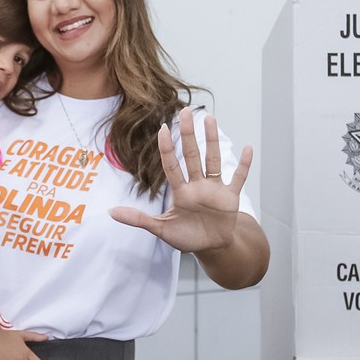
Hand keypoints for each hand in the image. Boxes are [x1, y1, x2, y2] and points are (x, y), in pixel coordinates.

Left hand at [110, 106, 251, 253]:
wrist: (211, 247)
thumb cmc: (186, 236)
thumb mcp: (161, 229)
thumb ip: (139, 219)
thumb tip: (111, 212)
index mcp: (180, 192)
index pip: (172, 166)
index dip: (167, 149)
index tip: (162, 129)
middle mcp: (197, 185)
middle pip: (192, 156)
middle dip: (188, 134)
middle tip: (186, 111)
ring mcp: (214, 189)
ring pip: (213, 160)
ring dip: (212, 141)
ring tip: (210, 119)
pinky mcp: (230, 197)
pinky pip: (238, 178)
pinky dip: (244, 164)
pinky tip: (248, 147)